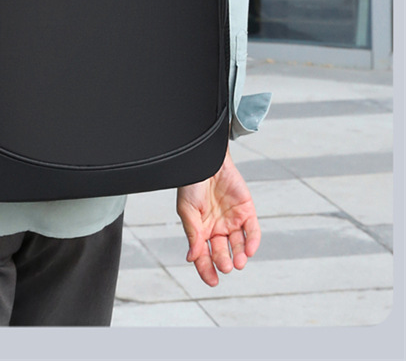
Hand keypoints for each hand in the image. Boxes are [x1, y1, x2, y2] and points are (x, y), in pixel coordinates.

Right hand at [176, 147, 260, 286]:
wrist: (207, 159)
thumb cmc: (192, 183)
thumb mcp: (187, 210)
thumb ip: (192, 234)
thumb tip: (192, 258)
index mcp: (200, 230)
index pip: (203, 256)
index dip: (206, 270)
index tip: (212, 282)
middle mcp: (217, 228)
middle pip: (221, 252)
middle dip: (223, 262)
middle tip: (225, 265)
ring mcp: (233, 221)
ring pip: (238, 246)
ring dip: (239, 256)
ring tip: (238, 262)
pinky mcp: (247, 211)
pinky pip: (253, 231)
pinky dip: (252, 242)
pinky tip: (249, 251)